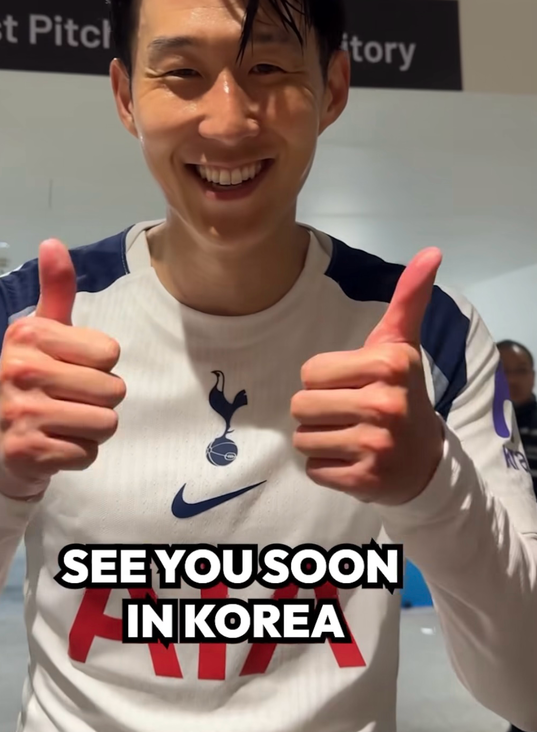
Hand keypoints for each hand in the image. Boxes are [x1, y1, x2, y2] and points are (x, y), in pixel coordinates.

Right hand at [0, 240, 125, 500]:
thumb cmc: (32, 381)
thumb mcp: (42, 333)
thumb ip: (56, 291)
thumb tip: (52, 242)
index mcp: (28, 335)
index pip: (110, 352)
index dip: (101, 365)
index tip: (71, 368)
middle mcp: (20, 370)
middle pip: (114, 390)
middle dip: (101, 400)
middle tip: (69, 400)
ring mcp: (22, 413)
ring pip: (106, 423)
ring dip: (93, 428)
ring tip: (65, 422)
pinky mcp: (28, 451)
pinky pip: (88, 453)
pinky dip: (80, 453)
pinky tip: (56, 444)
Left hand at [291, 248, 443, 505]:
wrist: (425, 460)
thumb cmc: (401, 392)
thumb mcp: (402, 344)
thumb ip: (409, 298)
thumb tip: (431, 251)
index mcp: (389, 365)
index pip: (310, 371)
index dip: (324, 379)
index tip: (354, 385)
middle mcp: (385, 404)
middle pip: (301, 404)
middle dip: (317, 410)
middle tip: (348, 414)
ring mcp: (376, 445)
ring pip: (303, 436)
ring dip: (318, 438)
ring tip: (348, 436)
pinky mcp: (364, 481)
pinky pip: (312, 467)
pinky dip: (324, 466)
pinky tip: (350, 460)